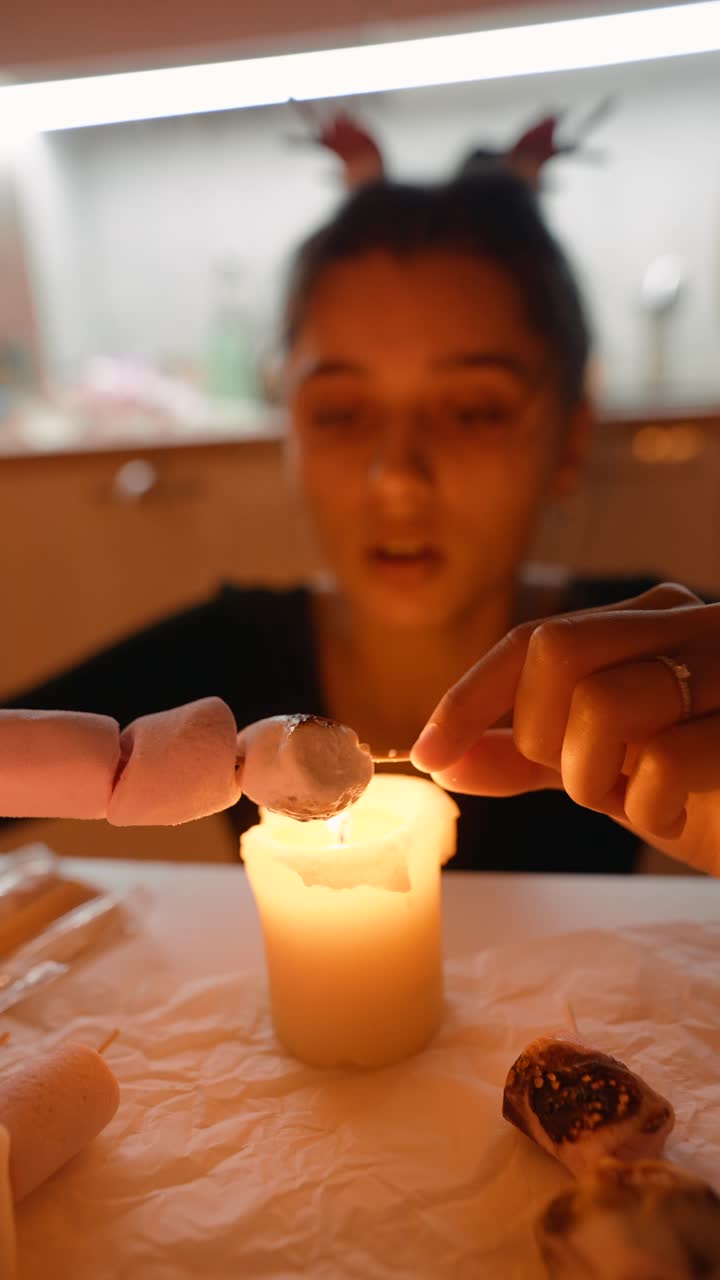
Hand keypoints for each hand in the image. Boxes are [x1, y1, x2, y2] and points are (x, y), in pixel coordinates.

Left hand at [411, 584, 719, 875]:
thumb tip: (443, 758)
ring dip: (595, 777)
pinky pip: (660, 765)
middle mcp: (694, 625)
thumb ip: (527, 757)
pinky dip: (650, 811)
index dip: (468, 697)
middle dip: (540, 735)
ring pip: (601, 705)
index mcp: (652, 622)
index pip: (535, 639)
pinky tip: (683, 813)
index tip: (426, 752)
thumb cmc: (708, 793)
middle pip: (556, 652)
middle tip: (582, 778)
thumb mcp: (606, 769)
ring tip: (640, 795)